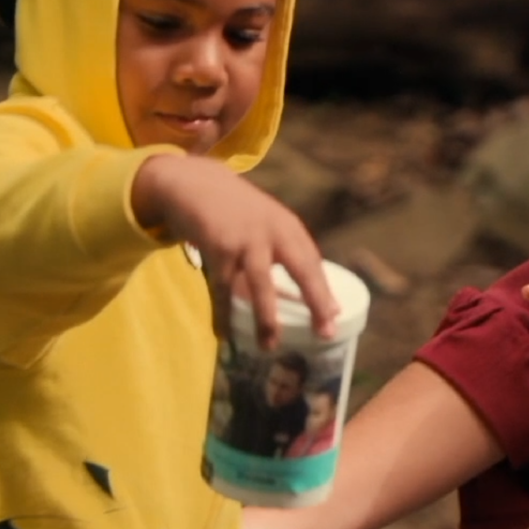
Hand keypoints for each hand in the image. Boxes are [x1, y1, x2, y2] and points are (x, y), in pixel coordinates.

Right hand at [131, 155, 337, 349]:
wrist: (194, 183)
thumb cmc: (235, 212)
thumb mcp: (266, 223)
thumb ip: (284, 251)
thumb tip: (307, 292)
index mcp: (288, 227)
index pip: (313, 262)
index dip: (324, 291)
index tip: (335, 318)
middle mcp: (273, 231)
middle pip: (301, 268)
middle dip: (315, 300)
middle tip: (325, 332)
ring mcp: (246, 238)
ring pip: (261, 284)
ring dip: (266, 318)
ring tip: (270, 346)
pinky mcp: (219, 247)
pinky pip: (224, 288)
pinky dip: (224, 313)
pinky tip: (224, 333)